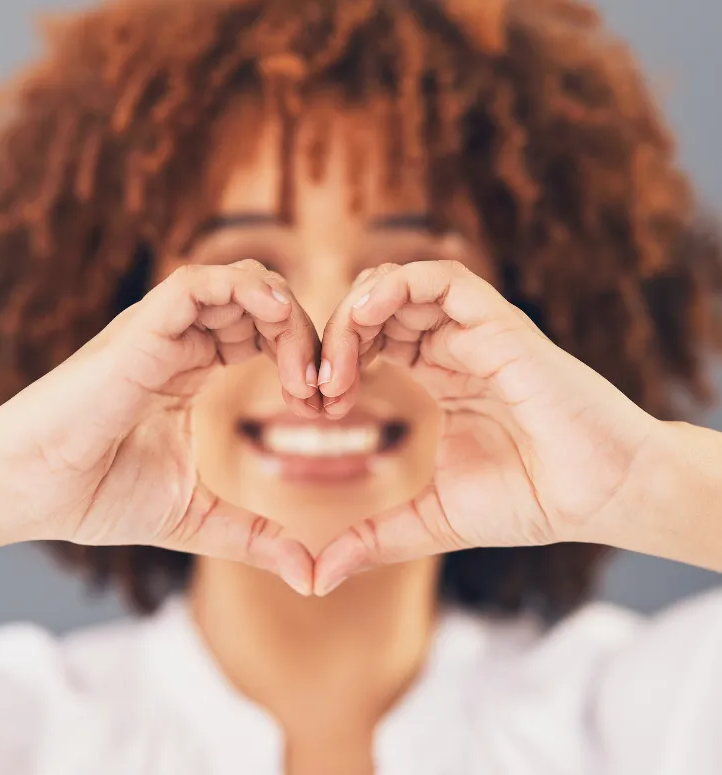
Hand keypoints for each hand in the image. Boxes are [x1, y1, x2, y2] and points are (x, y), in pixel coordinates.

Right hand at [0, 260, 318, 592]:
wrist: (30, 495)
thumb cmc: (96, 496)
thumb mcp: (195, 517)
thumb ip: (253, 536)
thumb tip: (309, 576)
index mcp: (191, 367)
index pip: (263, 332)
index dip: (303, 357)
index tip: (324, 407)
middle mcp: (180, 340)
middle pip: (263, 302)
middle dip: (308, 337)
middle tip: (324, 393)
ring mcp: (161, 331)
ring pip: (241, 281)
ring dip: (287, 317)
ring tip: (305, 374)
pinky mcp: (141, 330)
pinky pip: (200, 282)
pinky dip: (247, 292)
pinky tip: (278, 324)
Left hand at [314, 259, 660, 594]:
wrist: (598, 498)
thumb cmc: (529, 501)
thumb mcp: (431, 519)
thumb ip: (374, 538)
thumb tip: (318, 579)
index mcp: (441, 377)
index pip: (374, 341)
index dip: (337, 361)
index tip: (317, 404)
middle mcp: (455, 348)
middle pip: (379, 309)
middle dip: (337, 336)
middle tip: (319, 386)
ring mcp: (476, 333)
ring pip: (402, 286)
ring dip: (356, 312)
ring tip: (337, 362)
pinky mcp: (499, 326)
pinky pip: (441, 279)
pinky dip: (395, 286)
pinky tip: (365, 316)